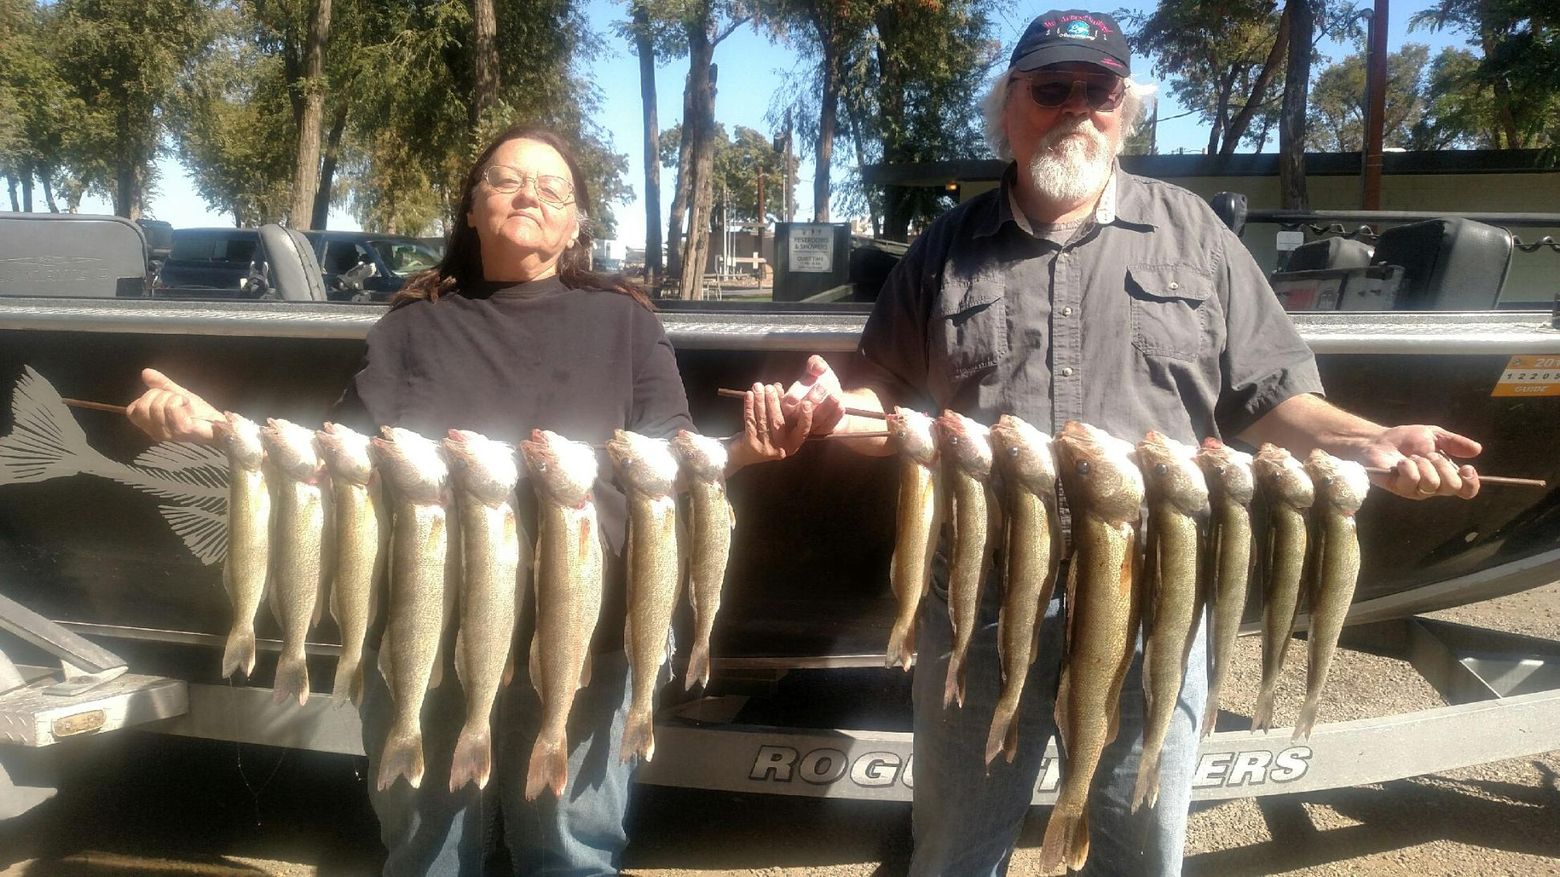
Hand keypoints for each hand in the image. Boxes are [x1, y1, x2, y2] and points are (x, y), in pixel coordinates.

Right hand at [125, 368, 221, 443]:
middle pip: (141, 407)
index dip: (144, 398)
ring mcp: (168, 433)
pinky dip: (180, 400)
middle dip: (158, 395)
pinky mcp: (182, 430)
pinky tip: (188, 405)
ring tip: (184, 403)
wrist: (218, 421)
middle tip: (175, 399)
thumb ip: (160, 384)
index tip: (162, 397)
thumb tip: (145, 372)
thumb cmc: (196, 411)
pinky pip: (171, 408)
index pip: (132, 411)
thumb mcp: (175, 393)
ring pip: (157, 406)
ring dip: (172, 397)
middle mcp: (156, 432)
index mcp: (151, 425)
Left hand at [728, 383, 812, 470]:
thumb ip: (781, 406)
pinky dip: (749, 407)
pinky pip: (751, 422)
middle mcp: (781, 448)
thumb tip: (777, 386)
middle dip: (773, 402)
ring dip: (760, 401)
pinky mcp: (751, 444)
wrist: (743, 453)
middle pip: (778, 422)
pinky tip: (749, 395)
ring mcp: (765, 448)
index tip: (806, 403)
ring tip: (758, 387)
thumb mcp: (778, 423)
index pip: (802, 430)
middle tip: (769, 387)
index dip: (806, 417)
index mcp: (793, 443)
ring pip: (763, 420)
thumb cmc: (765, 433)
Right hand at [781, 355, 843, 435]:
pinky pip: (829, 424)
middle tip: (822, 386)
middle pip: (801, 413)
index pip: (786, 403)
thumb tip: (818, 368)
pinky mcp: (824, 430)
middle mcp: (798, 416)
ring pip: (817, 420)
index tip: (800, 391)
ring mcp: (811, 425)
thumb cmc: (819, 380)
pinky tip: (840, 405)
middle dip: (812, 399)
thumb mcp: (816, 368)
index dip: (793, 396)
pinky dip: (835, 415)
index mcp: (788, 401)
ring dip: (826, 407)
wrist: (833, 394)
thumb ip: (815, 363)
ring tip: (834, 395)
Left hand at [1358, 424, 1480, 499]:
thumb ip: (1454, 442)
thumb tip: (1478, 449)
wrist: (1378, 440)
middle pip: (1453, 487)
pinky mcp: (1400, 489)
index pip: (1467, 490)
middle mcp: (1434, 487)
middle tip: (1429, 454)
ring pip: (1432, 484)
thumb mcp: (1434, 435)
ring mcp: (1416, 490)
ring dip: (1424, 464)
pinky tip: (1401, 462)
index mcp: (1446, 475)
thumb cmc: (1406, 439)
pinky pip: (1412, 480)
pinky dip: (1409, 467)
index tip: (1467, 467)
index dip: (1472, 483)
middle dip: (1443, 465)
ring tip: (1412, 457)